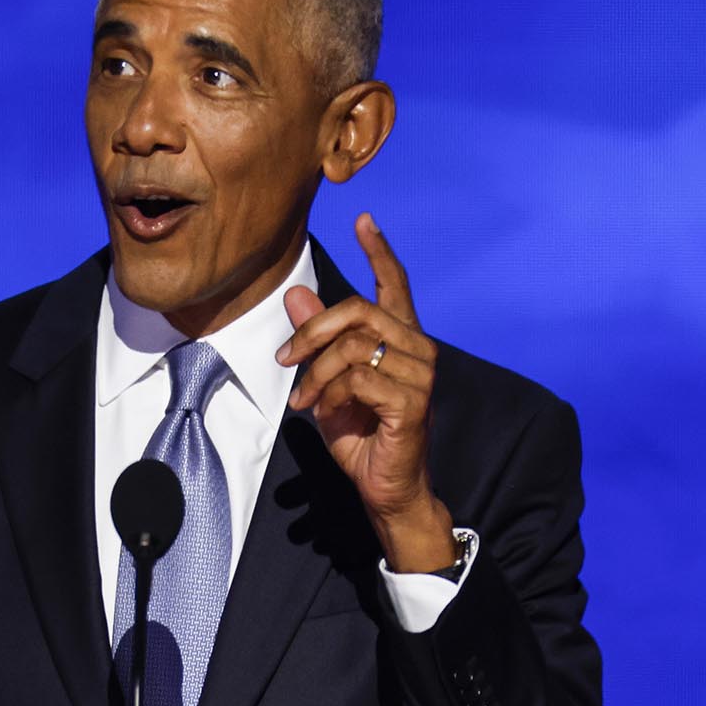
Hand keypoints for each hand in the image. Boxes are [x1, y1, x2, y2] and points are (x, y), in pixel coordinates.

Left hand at [276, 213, 456, 571]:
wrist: (384, 487)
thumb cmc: (361, 434)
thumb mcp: (328, 380)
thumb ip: (317, 339)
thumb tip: (296, 294)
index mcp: (401, 339)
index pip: (395, 284)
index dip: (379, 250)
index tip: (364, 219)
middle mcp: (418, 350)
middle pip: (360, 310)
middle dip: (313, 331)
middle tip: (284, 359)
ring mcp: (420, 376)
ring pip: (355, 346)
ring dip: (317, 371)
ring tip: (302, 397)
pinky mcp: (412, 403)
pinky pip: (360, 379)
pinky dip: (330, 393)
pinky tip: (321, 411)